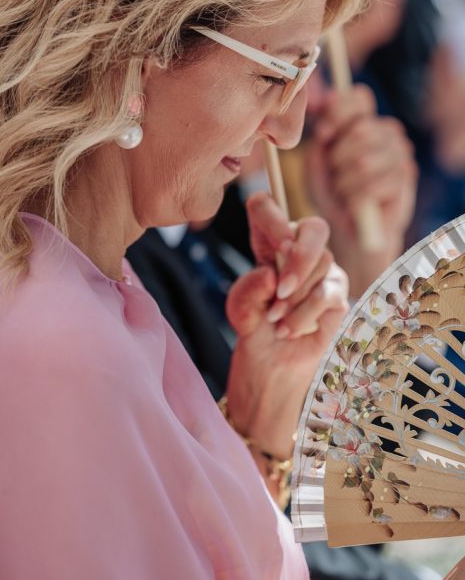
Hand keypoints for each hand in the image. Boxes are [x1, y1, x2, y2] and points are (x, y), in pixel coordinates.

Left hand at [224, 192, 347, 458]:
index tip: (274, 243)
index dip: (270, 214)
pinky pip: (329, 294)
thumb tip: (270, 274)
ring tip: (275, 320)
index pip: (267, 207)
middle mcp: (298, 252)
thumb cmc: (255, 334)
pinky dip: (305, 314)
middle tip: (280, 287)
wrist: (272, 372)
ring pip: (323, 263)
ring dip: (295, 296)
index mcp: (268, 244)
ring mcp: (323, 273)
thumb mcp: (240, 310)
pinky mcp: (338, 298)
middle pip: (313, 227)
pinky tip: (288, 330)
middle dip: (299, 256)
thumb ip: (248, 289)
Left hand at [306, 85, 416, 295]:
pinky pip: (375, 184)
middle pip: (360, 130)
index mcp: (363, 120)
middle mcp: (385, 130)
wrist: (348, 227)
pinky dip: (355, 198)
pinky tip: (354, 204)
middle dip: (338, 158)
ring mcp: (400, 151)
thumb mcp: (316, 160)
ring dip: (345, 182)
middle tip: (334, 174)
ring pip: (365, 160)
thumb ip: (323, 132)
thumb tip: (329, 98)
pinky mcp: (407, 176)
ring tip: (343, 191)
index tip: (322, 135)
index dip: (338, 113)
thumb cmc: (330, 190)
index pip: (359, 97)